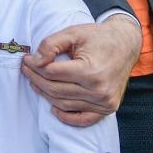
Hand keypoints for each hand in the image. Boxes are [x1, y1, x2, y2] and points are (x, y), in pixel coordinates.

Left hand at [20, 16, 138, 126]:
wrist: (126, 45)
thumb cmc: (99, 38)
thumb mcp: (73, 33)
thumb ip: (51, 44)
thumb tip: (35, 61)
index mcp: (91, 71)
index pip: (52, 73)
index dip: (35, 66)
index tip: (27, 59)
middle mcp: (99, 90)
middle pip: (55, 90)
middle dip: (36, 79)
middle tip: (26, 69)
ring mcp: (104, 102)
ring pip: (63, 104)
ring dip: (45, 94)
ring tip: (34, 82)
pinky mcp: (107, 108)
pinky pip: (82, 119)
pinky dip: (66, 116)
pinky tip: (53, 108)